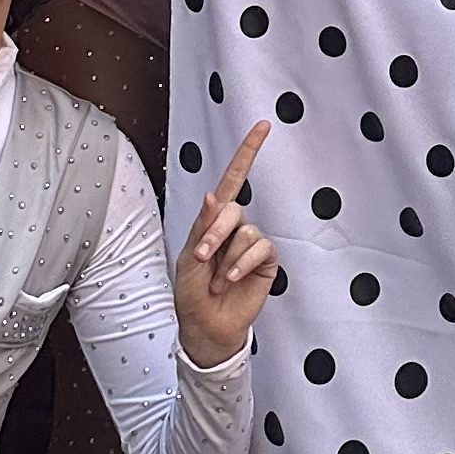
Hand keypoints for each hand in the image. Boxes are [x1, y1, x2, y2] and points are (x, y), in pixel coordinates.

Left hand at [173, 120, 277, 367]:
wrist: (206, 327)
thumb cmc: (192, 293)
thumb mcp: (188, 259)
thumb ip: (203, 226)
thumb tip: (212, 195)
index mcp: (214, 221)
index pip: (233, 181)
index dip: (247, 153)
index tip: (262, 126)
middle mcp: (236, 228)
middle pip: (234, 209)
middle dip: (216, 233)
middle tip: (203, 257)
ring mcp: (252, 244)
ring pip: (247, 232)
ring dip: (227, 259)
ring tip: (218, 280)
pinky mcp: (266, 261)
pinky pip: (260, 248)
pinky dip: (243, 263)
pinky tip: (232, 279)